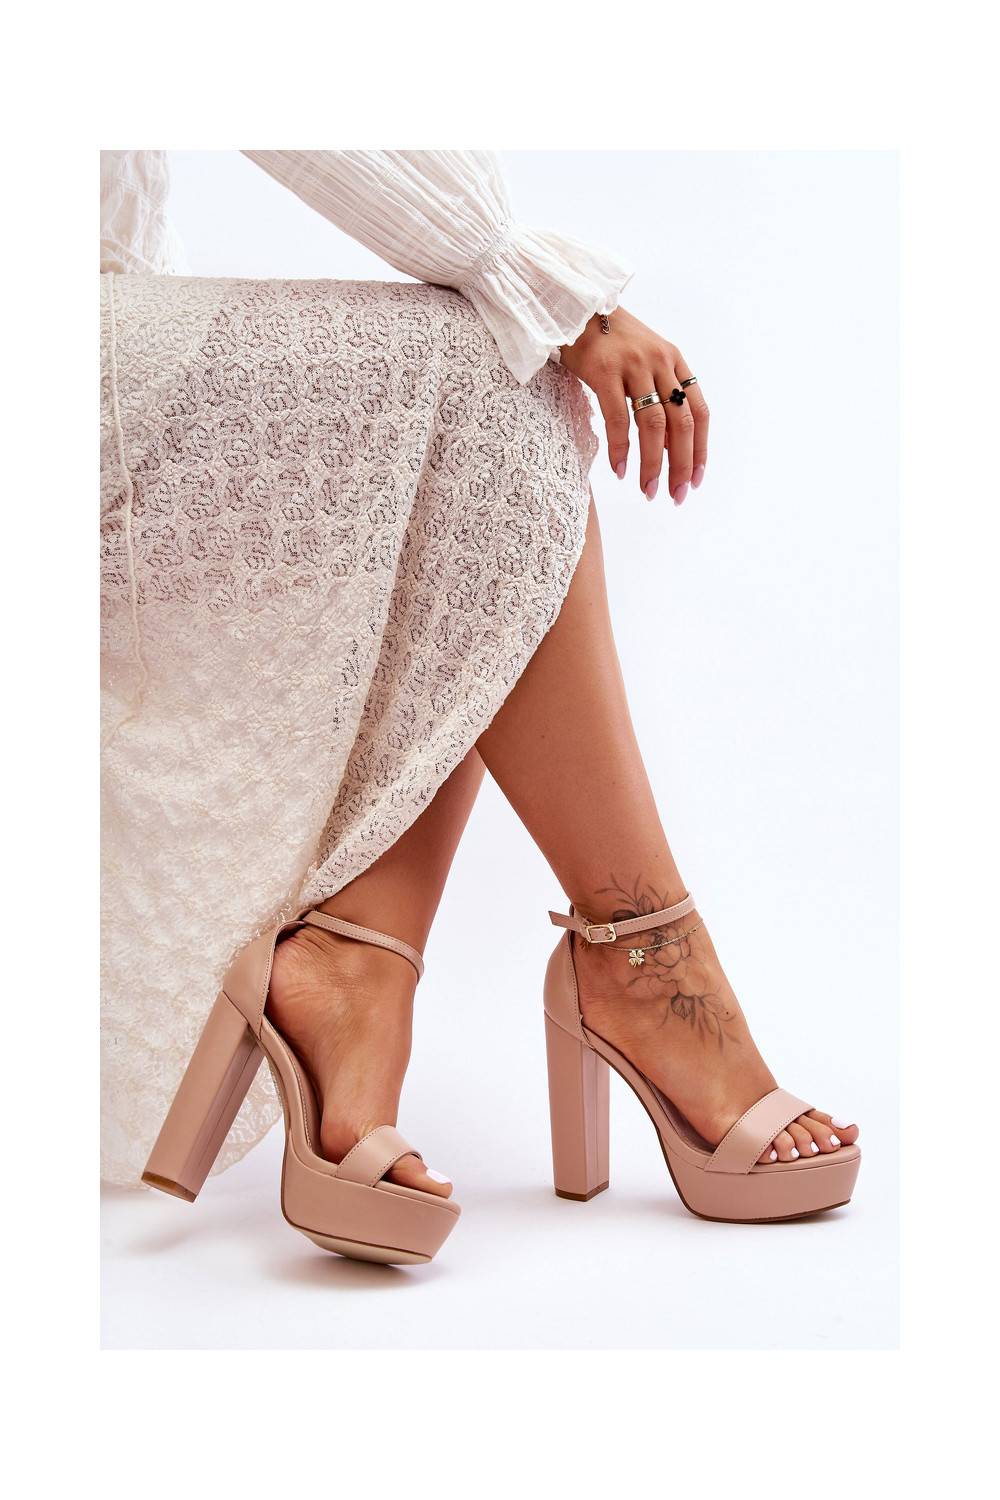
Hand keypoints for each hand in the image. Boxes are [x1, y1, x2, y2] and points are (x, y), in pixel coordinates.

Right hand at [559, 307, 708, 503]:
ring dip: (653, 464)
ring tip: (648, 490)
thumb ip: (658, 397)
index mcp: (674, 361)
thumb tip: (668, 447)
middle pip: (681, 424)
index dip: (701, 449)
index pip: (699, 412)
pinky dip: (620, 449)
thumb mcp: (642, 363)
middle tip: (675, 496)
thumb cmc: (606, 341)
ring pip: (654, 426)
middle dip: (682, 466)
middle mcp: (661, 362)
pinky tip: (620, 470)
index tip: (696, 480)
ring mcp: (634, 365)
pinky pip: (618, 418)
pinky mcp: (605, 371)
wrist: (572, 305)